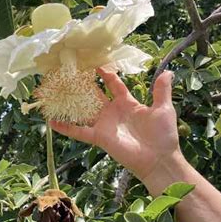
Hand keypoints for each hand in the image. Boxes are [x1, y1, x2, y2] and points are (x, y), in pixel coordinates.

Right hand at [50, 69, 179, 180]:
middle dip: (84, 84)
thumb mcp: (163, 109)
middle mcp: (113, 112)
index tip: (96, 62)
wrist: (159, 159)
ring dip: (71, 102)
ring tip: (56, 90)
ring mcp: (104, 124)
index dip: (106, 73)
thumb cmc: (162, 135)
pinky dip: (66, 127)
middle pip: (94, 94)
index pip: (113, 84)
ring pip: (84, 110)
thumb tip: (168, 71)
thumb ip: (161, 90)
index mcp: (127, 103)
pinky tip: (52, 122)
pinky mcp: (99, 137)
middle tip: (71, 71)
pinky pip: (79, 131)